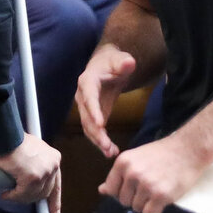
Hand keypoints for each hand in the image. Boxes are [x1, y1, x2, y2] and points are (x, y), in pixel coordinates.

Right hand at [0, 135, 61, 212]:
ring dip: (20, 197)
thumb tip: (25, 178)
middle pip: (45, 192)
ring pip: (33, 195)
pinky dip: (13, 196)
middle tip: (20, 199)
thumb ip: (33, 164)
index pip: (57, 184)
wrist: (3, 135)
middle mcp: (52, 165)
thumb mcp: (29, 150)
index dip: (55, 201)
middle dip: (32, 199)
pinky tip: (6, 194)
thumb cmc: (11, 139)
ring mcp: (44, 172)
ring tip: (9, 194)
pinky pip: (22, 194)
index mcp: (53, 158)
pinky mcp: (32, 177)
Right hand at [75, 44, 136, 158]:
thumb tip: (129, 63)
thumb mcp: (121, 60)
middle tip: (107, 146)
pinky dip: (101, 142)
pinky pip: (94, 130)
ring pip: (88, 127)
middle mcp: (82, 96)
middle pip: (86, 117)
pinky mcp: (92, 116)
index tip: (101, 124)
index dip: (93, 110)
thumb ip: (124, 62)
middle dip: (96, 133)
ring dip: (98, 141)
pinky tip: (112, 151)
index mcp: (87, 81)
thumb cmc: (114, 62)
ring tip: (111, 153)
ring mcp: (86, 108)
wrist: (107, 66)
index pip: (89, 97)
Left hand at [100, 134, 210, 212]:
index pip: (111, 189)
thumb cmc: (161, 154)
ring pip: (136, 208)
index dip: (121, 191)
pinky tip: (162, 200)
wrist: (188, 149)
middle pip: (123, 201)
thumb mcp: (135, 158)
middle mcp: (132, 174)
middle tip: (149, 188)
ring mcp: (146, 185)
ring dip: (146, 204)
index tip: (134, 186)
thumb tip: (101, 191)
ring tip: (157, 191)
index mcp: (122, 163)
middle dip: (134, 198)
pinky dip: (155, 211)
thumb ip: (119, 175)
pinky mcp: (161, 195)